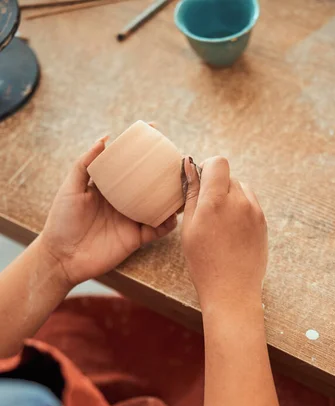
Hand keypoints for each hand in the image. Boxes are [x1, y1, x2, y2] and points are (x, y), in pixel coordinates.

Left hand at [40, 139, 176, 286]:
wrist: (62, 257)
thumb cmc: (62, 221)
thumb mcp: (71, 188)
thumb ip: (85, 163)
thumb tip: (105, 139)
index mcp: (109, 187)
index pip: (129, 164)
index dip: (141, 149)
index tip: (155, 131)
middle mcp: (123, 201)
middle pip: (149, 184)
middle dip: (165, 172)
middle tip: (179, 160)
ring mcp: (131, 220)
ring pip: (158, 206)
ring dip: (172, 198)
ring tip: (184, 188)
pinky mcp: (135, 239)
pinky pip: (157, 230)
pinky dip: (167, 224)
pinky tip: (173, 216)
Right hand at [182, 156, 266, 311]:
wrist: (232, 290)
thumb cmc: (204, 262)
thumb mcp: (189, 228)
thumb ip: (192, 194)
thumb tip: (190, 166)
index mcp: (216, 201)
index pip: (218, 163)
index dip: (207, 169)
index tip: (200, 184)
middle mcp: (239, 202)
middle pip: (229, 176)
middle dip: (217, 186)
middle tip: (206, 211)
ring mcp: (255, 212)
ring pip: (241, 189)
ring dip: (230, 197)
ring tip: (220, 224)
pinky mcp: (263, 222)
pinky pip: (250, 204)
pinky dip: (240, 210)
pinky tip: (231, 232)